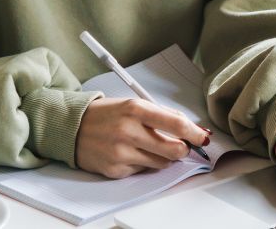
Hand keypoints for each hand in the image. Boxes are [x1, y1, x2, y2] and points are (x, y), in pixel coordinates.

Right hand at [75, 98, 209, 178]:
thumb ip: (160, 114)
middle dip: (183, 149)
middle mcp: (128, 131)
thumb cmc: (105, 114)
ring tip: (147, 146)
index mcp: (135, 109)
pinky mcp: (116, 170)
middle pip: (174, 149)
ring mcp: (121, 152)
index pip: (175, 122)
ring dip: (162, 157)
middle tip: (181, 146)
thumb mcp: (132, 104)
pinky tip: (130, 153)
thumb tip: (189, 126)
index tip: (203, 137)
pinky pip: (143, 170)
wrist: (72, 127)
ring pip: (161, 163)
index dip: (194, 132)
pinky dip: (143, 164)